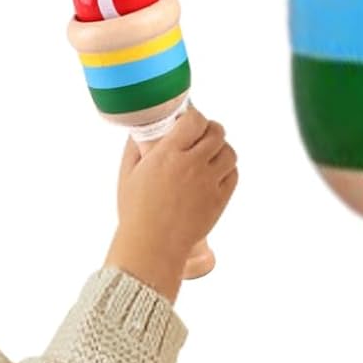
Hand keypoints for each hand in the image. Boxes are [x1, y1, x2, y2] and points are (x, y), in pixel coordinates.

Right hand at [106, 106, 238, 300]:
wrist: (152, 246)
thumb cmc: (136, 211)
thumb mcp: (128, 175)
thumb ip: (135, 147)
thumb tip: (142, 130)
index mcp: (168, 154)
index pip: (194, 120)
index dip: (194, 116)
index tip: (189, 119)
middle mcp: (191, 165)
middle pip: (216, 133)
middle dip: (210, 129)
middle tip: (202, 134)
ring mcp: (208, 183)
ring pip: (229, 152)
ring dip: (221, 149)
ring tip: (211, 154)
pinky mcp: (219, 200)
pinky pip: (234, 174)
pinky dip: (228, 169)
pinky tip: (215, 172)